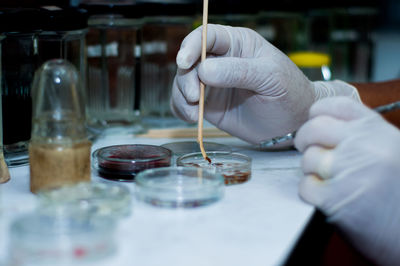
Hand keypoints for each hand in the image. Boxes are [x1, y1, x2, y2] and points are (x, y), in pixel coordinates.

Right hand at [171, 24, 359, 145]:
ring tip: (194, 113)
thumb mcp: (270, 77)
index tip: (184, 62)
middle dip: (186, 78)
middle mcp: (220, 61)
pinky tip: (191, 118)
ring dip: (181, 96)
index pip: (206, 36)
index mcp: (237, 44)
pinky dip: (181, 110)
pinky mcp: (209, 104)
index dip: (191, 46)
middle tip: (194, 97)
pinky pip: (184, 103)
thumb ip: (239, 71)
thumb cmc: (289, 92)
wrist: (293, 124)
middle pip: (189, 61)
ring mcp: (212, 84)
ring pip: (182, 82)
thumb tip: (204, 70)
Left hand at [294, 96, 399, 264]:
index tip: (314, 120)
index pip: (337, 106)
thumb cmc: (398, 192)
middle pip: (313, 129)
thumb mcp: (391, 149)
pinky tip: (328, 196)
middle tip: (309, 149)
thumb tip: (326, 122)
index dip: (318, 112)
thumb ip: (362, 134)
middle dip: (304, 139)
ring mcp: (349, 171)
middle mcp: (364, 146)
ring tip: (329, 180)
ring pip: (308, 158)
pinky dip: (311, 192)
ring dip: (312, 170)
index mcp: (378, 131)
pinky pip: (306, 185)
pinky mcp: (335, 198)